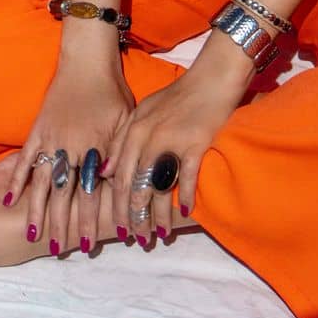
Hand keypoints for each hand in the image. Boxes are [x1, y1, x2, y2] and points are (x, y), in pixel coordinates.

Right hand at [4, 50, 134, 253]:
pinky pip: (25, 159)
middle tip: (60, 249)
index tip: (89, 243)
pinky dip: (16, 180)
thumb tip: (109, 181)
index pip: (92, 190)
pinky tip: (9, 201)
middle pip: (65, 193)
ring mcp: (50, 138)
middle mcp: (70, 146)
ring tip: (33, 235)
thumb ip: (118, 150)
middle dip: (63, 223)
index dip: (90, 218)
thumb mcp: (125, 119)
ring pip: (42, 181)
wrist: (87, 60)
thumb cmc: (111, 91)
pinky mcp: (37, 130)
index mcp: (94, 145)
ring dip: (38, 210)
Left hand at [106, 35, 254, 240]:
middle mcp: (148, 137)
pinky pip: (186, 178)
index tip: (117, 228)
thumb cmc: (177, 96)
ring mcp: (171, 141)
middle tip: (137, 239)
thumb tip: (107, 172)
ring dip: (159, 215)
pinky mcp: (195, 143)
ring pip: (158, 188)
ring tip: (160, 234)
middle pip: (136, 187)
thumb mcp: (144, 112)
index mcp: (133, 130)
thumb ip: (123, 139)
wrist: (211, 78)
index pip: (119, 177)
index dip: (117, 206)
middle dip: (135, 217)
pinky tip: (185, 212)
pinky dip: (184, 197)